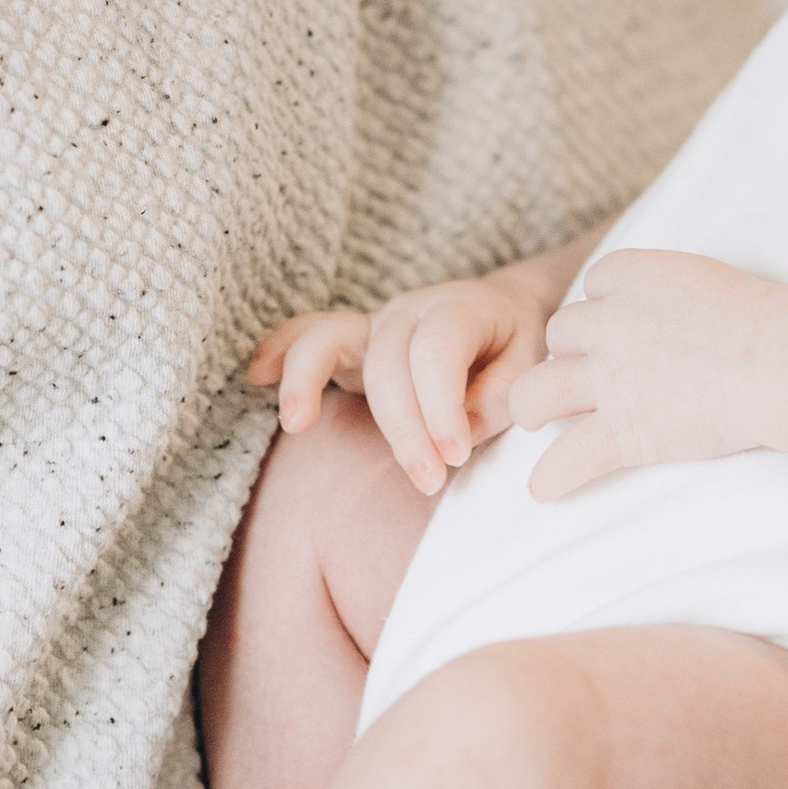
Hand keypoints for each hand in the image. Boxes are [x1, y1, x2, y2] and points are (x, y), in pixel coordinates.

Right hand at [247, 245, 581, 496]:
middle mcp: (408, 312)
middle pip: (387, 363)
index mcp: (459, 309)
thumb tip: (457, 427)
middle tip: (430, 479)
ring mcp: (373, 326)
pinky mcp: (351, 346)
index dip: (441, 406)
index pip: (436, 352)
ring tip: (295, 422)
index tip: (457, 455)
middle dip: (403, 427)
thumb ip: (500, 396)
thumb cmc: (519, 347)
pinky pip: (306, 337)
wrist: (507, 313)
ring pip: (330, 340)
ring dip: (309, 380)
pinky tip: (255, 377)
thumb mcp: (532, 367)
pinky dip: (279, 351)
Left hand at [508, 247, 781, 499]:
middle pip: (561, 334)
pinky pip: (568, 458)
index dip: (604, 307)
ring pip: (537, 389)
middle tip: (585, 375)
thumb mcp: (702, 278)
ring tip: (536, 420)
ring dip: (533, 406)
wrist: (775, 360)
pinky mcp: (622, 431)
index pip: (594, 285)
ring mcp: (609, 380)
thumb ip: (670, 291)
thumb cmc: (761, 319)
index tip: (619, 325)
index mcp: (631, 275)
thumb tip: (670, 313)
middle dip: (569, 353)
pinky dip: (553, 476)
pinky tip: (544, 488)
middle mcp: (608, 324)